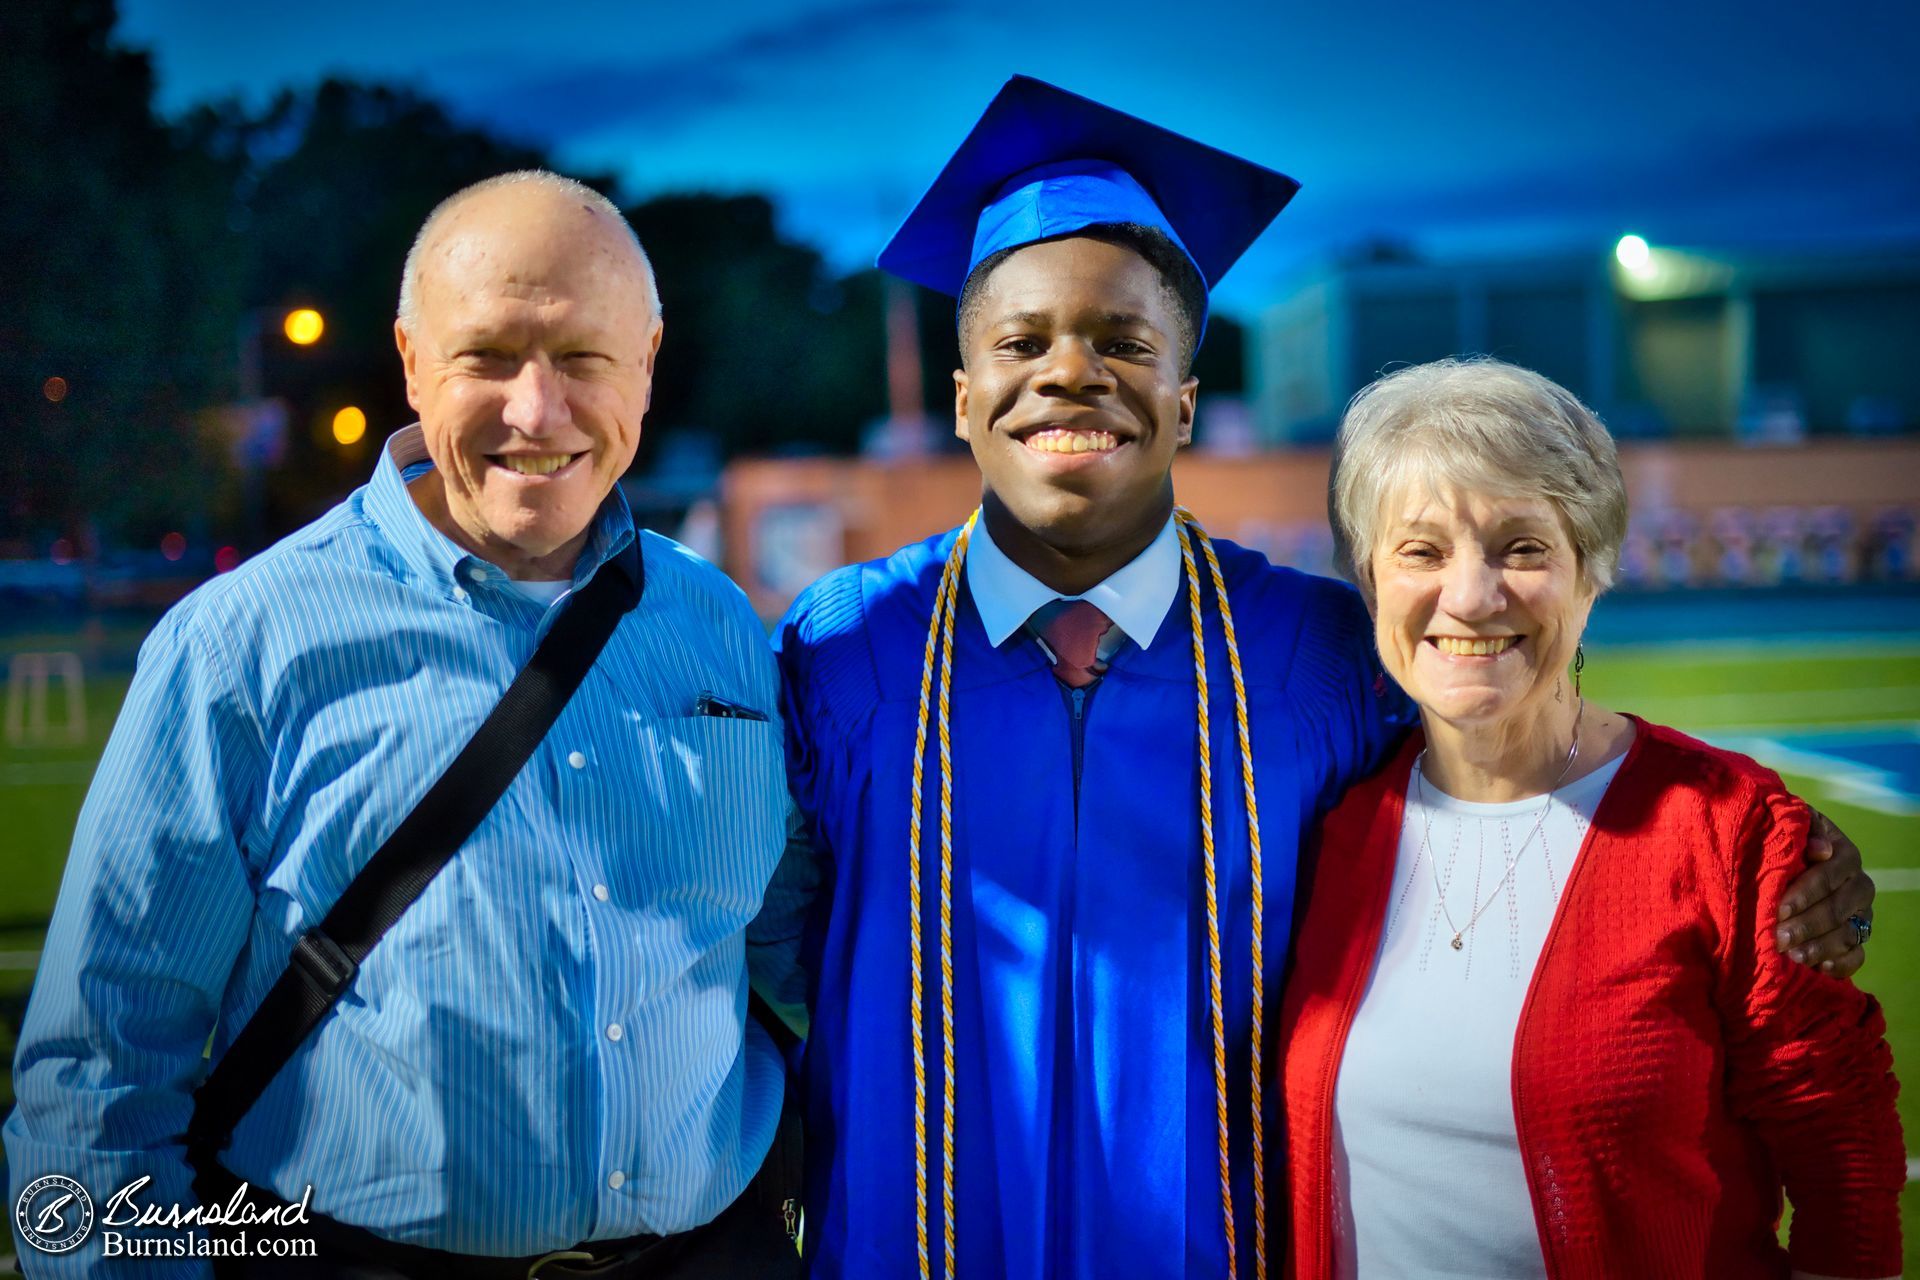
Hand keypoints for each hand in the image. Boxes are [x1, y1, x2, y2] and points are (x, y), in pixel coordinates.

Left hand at [1776, 809, 1874, 978]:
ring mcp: (1861, 914)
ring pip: (1847, 934)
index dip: (1805, 893)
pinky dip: (1841, 964)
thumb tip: (1820, 850)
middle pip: (1837, 909)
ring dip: (1819, 947)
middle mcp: (1858, 884)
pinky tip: (1821, 968)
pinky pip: (1857, 956)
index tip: (1780, 909)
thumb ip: (1804, 831)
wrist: (1781, 866)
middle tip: (1780, 938)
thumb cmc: (1782, 843)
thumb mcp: (1787, 827)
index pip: (1829, 875)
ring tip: (1793, 956)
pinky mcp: (1857, 938)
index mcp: (1844, 854)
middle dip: (1807, 925)